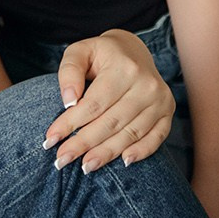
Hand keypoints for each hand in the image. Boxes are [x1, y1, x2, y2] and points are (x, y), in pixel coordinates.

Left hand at [43, 30, 173, 173]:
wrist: (134, 50)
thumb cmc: (101, 54)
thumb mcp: (79, 51)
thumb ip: (70, 71)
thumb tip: (69, 101)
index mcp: (123, 67)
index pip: (94, 103)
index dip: (70, 124)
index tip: (50, 140)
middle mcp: (146, 84)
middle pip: (111, 122)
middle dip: (84, 144)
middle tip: (62, 159)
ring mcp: (160, 99)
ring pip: (131, 133)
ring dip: (107, 153)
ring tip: (85, 166)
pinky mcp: (168, 111)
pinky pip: (156, 137)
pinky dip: (141, 151)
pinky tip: (123, 161)